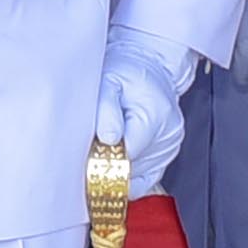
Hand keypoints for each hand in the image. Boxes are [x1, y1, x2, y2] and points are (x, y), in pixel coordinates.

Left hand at [94, 29, 194, 191]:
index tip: (79, 159)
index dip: (98, 161)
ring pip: (134, 179)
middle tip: (80, 158)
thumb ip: (106, 109)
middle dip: (103, 168)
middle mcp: (166, 136)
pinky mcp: (164, 156)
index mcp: (154, 117)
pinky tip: (108, 171)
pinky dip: (124, 180)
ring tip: (94, 157)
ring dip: (112, 173)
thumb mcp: (109, 81)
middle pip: (129, 170)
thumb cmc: (127, 71)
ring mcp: (168, 148)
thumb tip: (107, 139)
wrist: (149, 65)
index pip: (124, 156)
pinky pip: (143, 181)